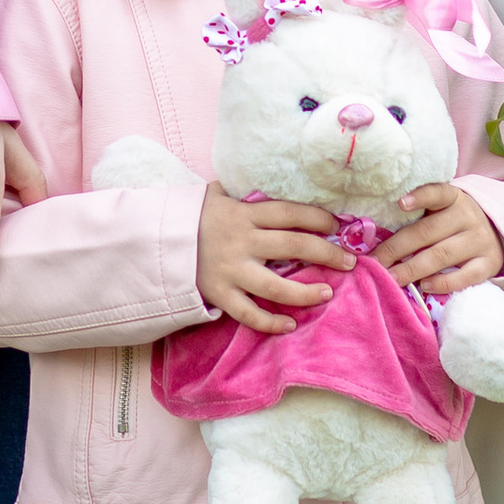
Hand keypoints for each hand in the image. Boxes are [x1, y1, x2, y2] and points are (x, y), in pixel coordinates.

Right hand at [196, 184, 352, 335]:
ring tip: (328, 293)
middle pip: (293, 245)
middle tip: (349, 262)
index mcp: (243, 214)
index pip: (289, 213)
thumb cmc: (191, 218)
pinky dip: (270, 322)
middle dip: (327, 253)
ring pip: (276, 286)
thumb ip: (240, 192)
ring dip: (306, 292)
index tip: (337, 226)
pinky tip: (290, 324)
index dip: (317, 218)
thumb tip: (263, 178)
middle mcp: (241, 241)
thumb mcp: (214, 196)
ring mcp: (231, 270)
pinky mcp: (220, 294)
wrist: (154, 242)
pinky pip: (248, 313)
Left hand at [372, 184, 503, 297]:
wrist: (497, 232)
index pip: (437, 192)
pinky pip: (465, 276)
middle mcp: (467, 217)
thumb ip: (419, 217)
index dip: (419, 197)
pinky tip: (424, 286)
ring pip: (442, 255)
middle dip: (397, 249)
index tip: (400, 204)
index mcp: (453, 198)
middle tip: (375, 263)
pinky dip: (443, 283)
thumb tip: (377, 238)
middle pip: (428, 232)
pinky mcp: (488, 263)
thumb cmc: (454, 221)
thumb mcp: (442, 210)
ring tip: (391, 278)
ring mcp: (480, 240)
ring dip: (413, 269)